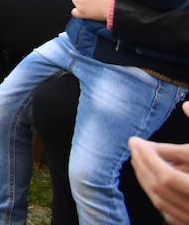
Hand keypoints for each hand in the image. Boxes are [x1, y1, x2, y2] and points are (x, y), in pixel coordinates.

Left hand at [130, 108, 188, 224]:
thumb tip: (186, 104)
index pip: (166, 175)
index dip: (147, 157)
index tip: (134, 141)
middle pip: (160, 188)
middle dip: (143, 166)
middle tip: (133, 148)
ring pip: (162, 203)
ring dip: (146, 181)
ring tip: (138, 161)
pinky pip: (172, 215)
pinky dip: (159, 198)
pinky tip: (153, 183)